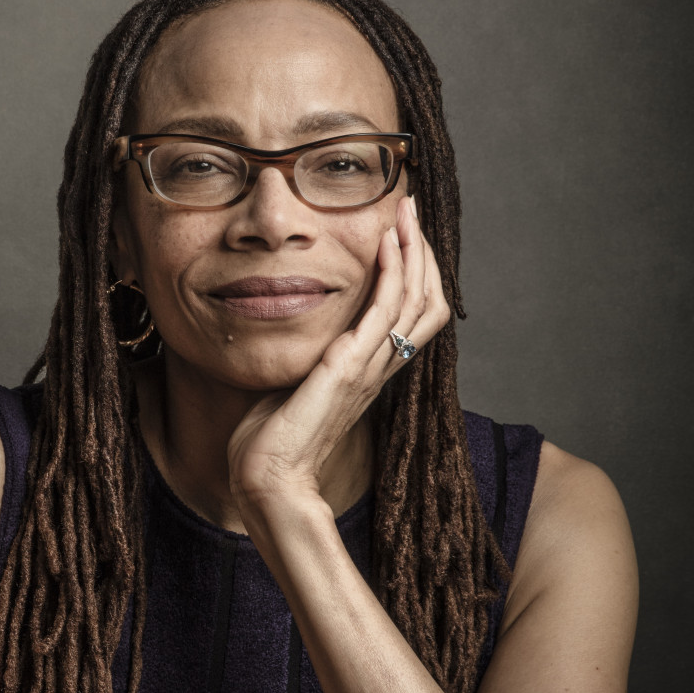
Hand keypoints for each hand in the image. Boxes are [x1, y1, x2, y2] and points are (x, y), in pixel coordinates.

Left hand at [227, 195, 451, 511]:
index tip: (401, 232)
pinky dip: (390, 274)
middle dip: (422, 252)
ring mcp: (368, 367)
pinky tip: (385, 244)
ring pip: (415, 300)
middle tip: (410, 211)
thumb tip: (293, 333)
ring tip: (405, 214)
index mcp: (369, 371)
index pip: (413, 313)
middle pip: (426, 301)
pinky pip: (384, 312)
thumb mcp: (293, 384)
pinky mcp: (348, 368)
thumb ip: (304, 357)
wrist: (267, 481)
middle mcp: (378, 367)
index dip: (415, 271)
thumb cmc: (270, 441)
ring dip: (413, 252)